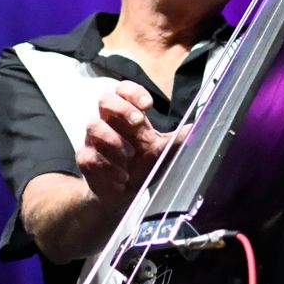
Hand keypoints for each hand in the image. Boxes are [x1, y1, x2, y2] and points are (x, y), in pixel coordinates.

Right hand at [76, 82, 174, 204]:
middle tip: (138, 122)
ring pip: (94, 126)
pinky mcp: (86, 159)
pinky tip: (122, 178)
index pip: (123, 90)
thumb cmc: (142, 165)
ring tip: (130, 157)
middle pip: (105, 100)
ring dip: (114, 141)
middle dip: (122, 108)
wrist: (122, 192)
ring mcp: (94, 139)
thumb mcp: (162, 152)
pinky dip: (108, 168)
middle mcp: (108, 122)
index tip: (148, 105)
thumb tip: (198, 128)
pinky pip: (90, 157)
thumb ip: (177, 140)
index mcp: (127, 115)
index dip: (133, 92)